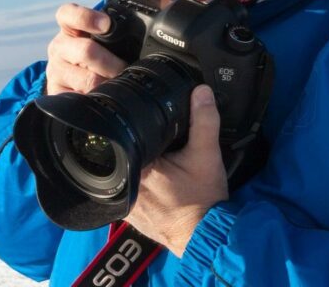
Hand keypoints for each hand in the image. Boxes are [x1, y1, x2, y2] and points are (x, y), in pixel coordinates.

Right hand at [45, 3, 126, 94]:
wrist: (76, 81)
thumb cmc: (97, 53)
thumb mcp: (102, 38)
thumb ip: (116, 30)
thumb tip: (148, 22)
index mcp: (69, 27)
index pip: (68, 14)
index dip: (86, 17)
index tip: (107, 24)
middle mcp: (59, 47)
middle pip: (86, 51)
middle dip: (113, 63)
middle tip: (126, 68)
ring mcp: (55, 71)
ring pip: (89, 79)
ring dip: (109, 84)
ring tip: (118, 85)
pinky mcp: (57, 94)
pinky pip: (82, 99)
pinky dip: (98, 99)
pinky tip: (104, 97)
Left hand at [125, 84, 228, 256]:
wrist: (206, 236)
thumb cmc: (204, 200)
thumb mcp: (207, 155)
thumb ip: (204, 120)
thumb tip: (201, 91)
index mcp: (138, 166)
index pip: (126, 134)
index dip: (136, 124)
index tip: (149, 122)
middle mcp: (124, 185)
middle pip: (122, 150)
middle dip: (135, 142)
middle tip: (160, 146)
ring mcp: (123, 203)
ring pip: (122, 168)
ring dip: (133, 161)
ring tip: (156, 160)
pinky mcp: (128, 213)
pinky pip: (126, 186)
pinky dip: (136, 178)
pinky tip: (153, 178)